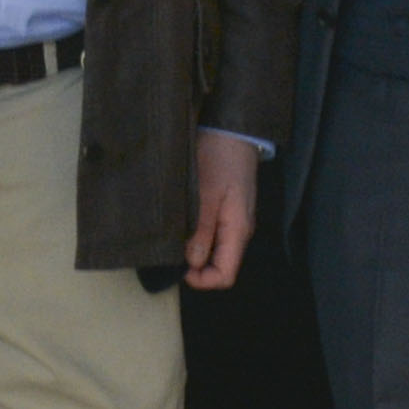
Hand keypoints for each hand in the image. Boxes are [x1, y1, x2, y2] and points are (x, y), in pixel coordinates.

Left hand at [184, 130, 260, 291]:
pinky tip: (181, 224)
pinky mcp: (225, 209)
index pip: (226, 275)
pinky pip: (212, 234)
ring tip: (173, 237)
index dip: (202, 280)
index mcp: (238, 230)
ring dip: (194, 250)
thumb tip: (192, 263)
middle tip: (170, 251)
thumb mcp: (206, 194)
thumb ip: (201, 230)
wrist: (231, 129)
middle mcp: (238, 230)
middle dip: (195, 266)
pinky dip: (196, 236)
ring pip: (214, 251)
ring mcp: (233, 220)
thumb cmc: (220, 158)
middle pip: (220, 265)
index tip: (178, 268)